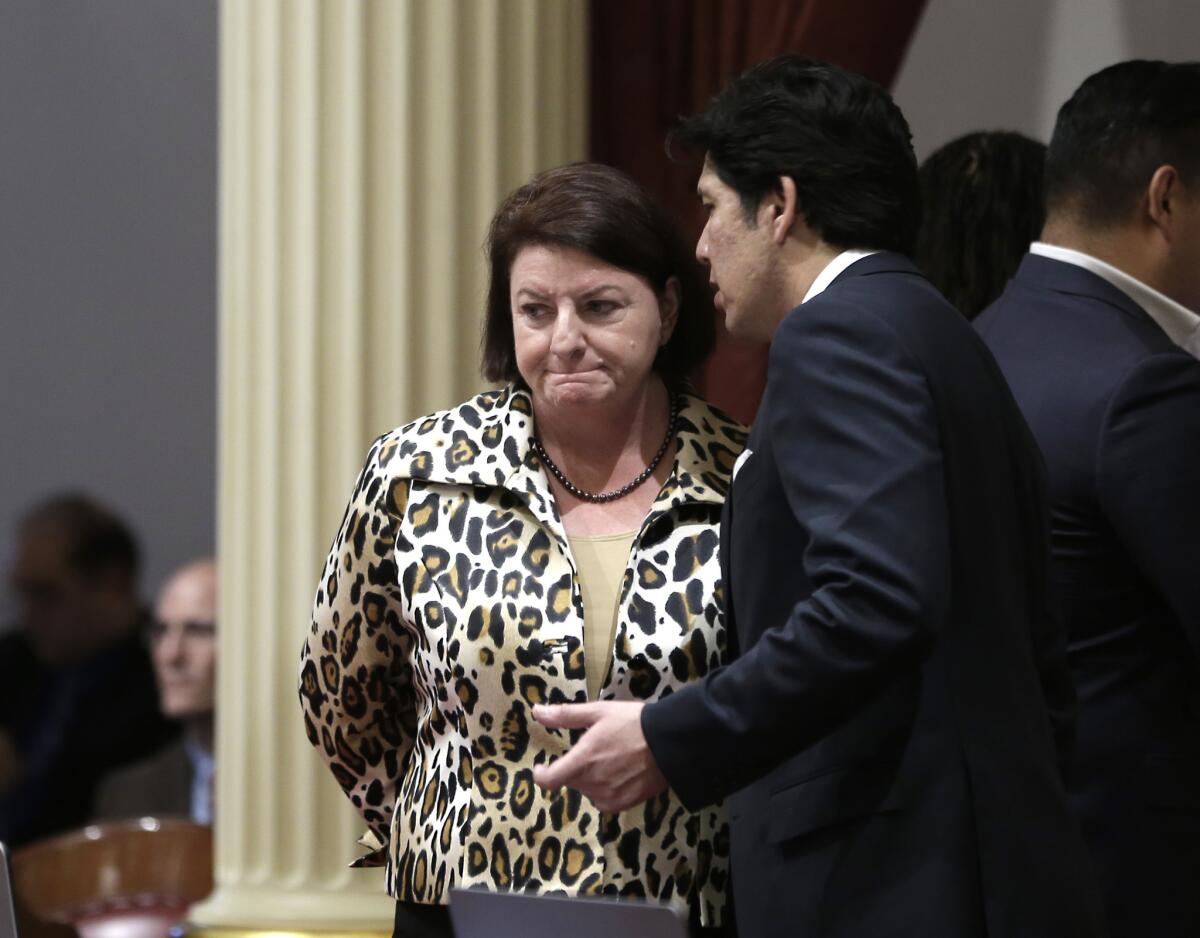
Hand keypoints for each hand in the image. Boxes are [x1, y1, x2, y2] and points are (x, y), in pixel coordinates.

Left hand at [531, 701, 667, 812]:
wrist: (669, 743)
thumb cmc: (632, 722)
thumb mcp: (598, 712)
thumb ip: (565, 715)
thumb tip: (537, 712)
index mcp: (582, 761)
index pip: (549, 780)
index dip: (541, 775)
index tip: (541, 767)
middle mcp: (592, 783)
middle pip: (570, 782)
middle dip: (574, 768)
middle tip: (590, 751)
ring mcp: (608, 796)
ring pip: (587, 791)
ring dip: (589, 779)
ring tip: (607, 761)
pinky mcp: (624, 804)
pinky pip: (604, 801)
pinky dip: (604, 790)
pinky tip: (617, 775)